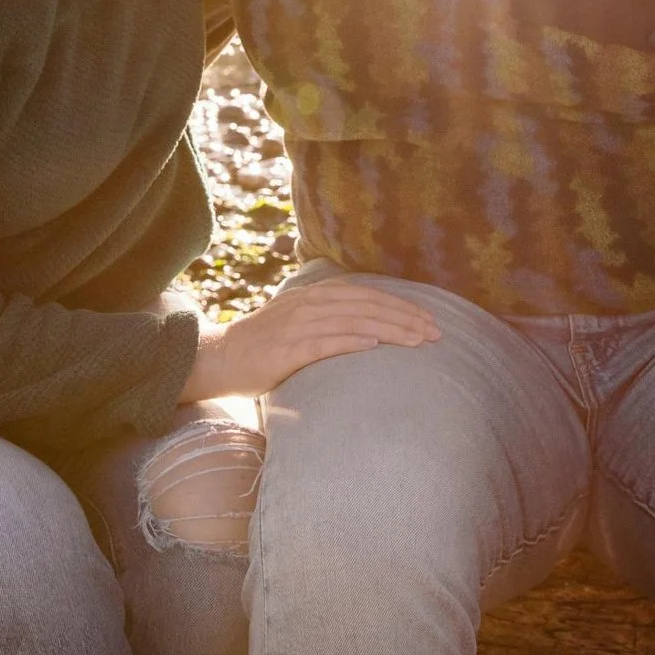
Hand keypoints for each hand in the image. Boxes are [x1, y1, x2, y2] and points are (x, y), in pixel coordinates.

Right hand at [179, 279, 439, 401]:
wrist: (218, 359)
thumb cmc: (264, 347)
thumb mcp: (299, 322)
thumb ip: (329, 318)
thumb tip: (371, 325)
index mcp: (313, 295)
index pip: (366, 295)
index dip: (400, 304)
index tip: (430, 319)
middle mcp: (307, 304)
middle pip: (366, 305)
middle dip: (405, 317)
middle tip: (436, 333)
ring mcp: (295, 326)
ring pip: (351, 321)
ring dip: (389, 329)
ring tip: (417, 340)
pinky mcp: (284, 350)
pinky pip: (322, 342)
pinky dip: (349, 340)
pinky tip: (373, 344)